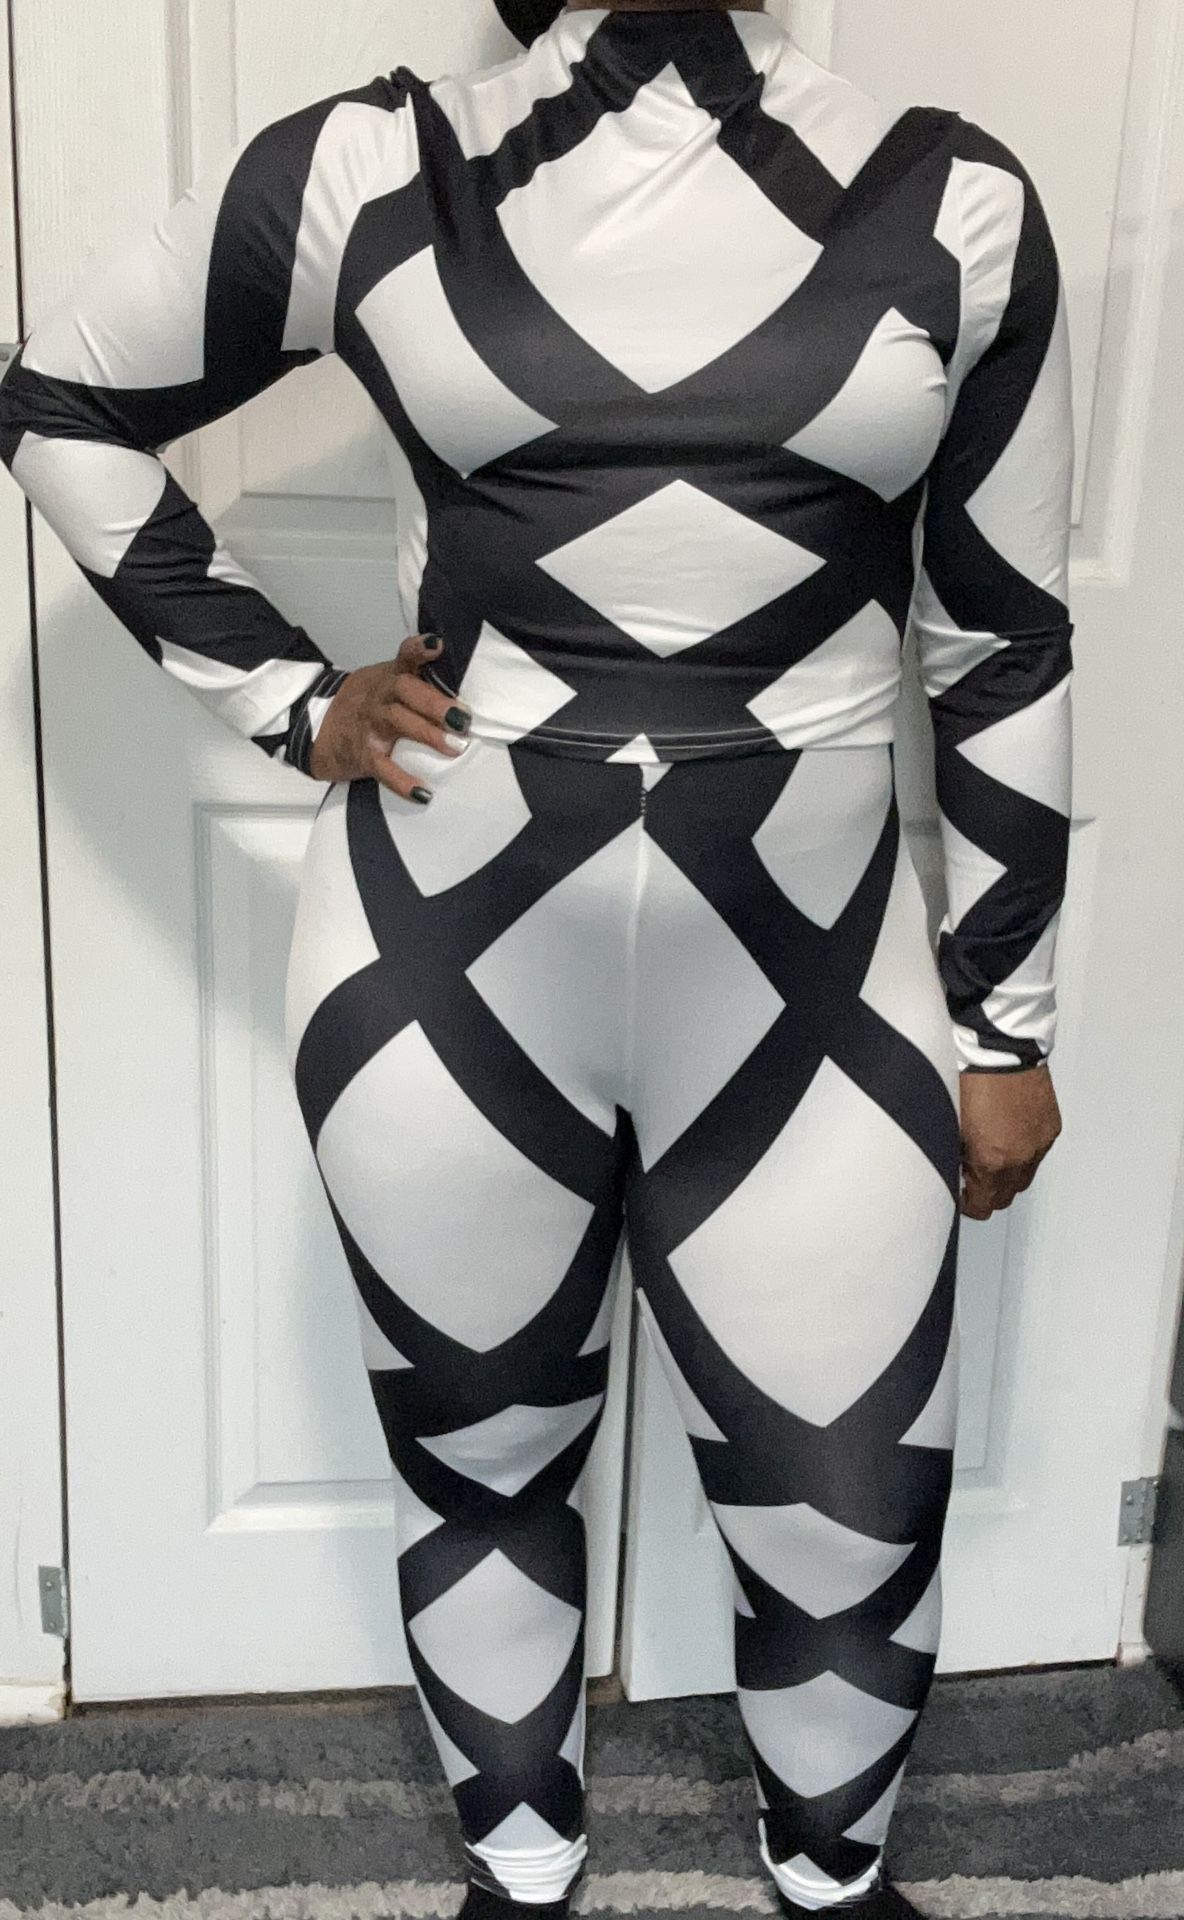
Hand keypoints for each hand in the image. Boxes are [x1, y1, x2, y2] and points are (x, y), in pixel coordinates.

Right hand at [307, 632, 470, 800]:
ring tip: (455, 748)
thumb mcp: (385, 683)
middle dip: (436, 703)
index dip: (420, 649)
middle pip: (407, 691)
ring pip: (398, 723)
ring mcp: (370, 725)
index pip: (405, 656)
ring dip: (428, 735)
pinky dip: (402, 782)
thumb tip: (467, 689)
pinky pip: (383, 768)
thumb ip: (418, 682)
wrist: (315, 727)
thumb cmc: (366, 704)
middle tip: (463, 717)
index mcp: (390, 677)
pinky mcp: (363, 754)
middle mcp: (381, 696)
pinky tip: (423, 793)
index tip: (438, 646)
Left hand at [957, 1062, 1061, 1219]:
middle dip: (987, 1191)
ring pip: (1023, 1177)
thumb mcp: (952, 1125)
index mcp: (993, 1160)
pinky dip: (1023, 1151)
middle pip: (1005, 1196)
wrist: (1000, 1049)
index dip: (967, 1204)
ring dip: (1006, 1172)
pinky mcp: (1050, 1128)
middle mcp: (1021, 1157)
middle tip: (971, 1175)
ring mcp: (1039, 1143)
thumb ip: (956, 1157)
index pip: (982, 1206)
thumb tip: (956, 1171)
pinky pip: (1037, 1153)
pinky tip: (1008, 1133)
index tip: (959, 1194)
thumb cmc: (971, 1078)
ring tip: (990, 1151)